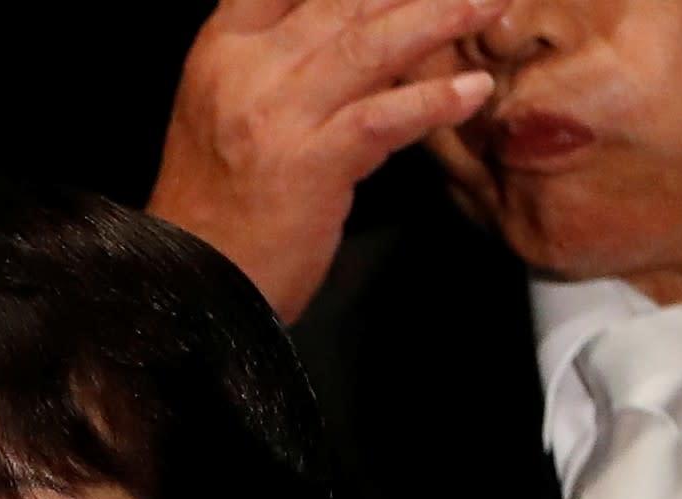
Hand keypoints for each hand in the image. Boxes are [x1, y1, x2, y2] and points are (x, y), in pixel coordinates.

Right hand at [147, 0, 504, 322]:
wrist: (190, 287)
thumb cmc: (220, 202)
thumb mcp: (232, 107)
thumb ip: (284, 56)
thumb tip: (364, 18)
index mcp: (223, 47)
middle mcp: (245, 69)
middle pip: (343, 0)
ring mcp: (275, 116)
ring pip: (369, 45)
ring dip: (441, 17)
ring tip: (492, 3)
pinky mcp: (308, 165)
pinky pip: (382, 118)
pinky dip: (433, 103)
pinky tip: (473, 91)